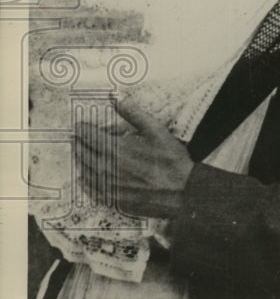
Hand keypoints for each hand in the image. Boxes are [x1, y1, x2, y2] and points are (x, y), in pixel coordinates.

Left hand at [76, 96, 194, 218]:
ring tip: (81, 154)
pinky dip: (85, 181)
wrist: (181, 190)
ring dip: (81, 160)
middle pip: (83, 153)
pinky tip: (85, 177)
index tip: (81, 125)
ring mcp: (108, 185)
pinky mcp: (113, 199)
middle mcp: (107, 167)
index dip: (83, 128)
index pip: (88, 135)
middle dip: (79, 143)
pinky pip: (91, 190)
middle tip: (78, 138)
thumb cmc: (171, 159)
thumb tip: (117, 99)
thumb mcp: (156, 131)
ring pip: (84, 171)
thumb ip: (134, 114)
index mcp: (116, 148)